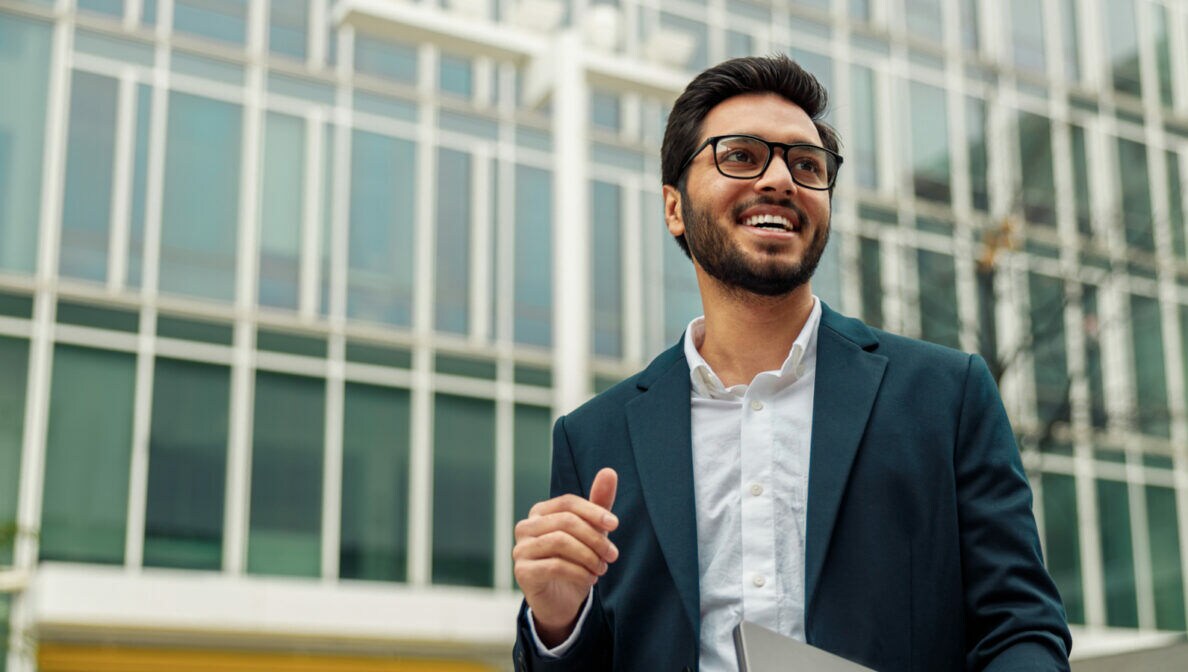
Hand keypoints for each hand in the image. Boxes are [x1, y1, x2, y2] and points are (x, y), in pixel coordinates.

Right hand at [513, 467, 619, 646]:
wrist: (562, 601)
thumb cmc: (576, 561)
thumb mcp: (591, 532)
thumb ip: (598, 503)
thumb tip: (609, 471)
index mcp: (540, 513)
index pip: (567, 503)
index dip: (592, 511)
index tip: (614, 524)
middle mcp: (525, 528)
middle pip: (565, 522)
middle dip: (594, 538)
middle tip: (612, 555)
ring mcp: (521, 549)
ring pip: (559, 542)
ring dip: (588, 556)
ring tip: (601, 568)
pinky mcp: (522, 572)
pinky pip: (554, 566)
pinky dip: (579, 572)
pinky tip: (590, 579)